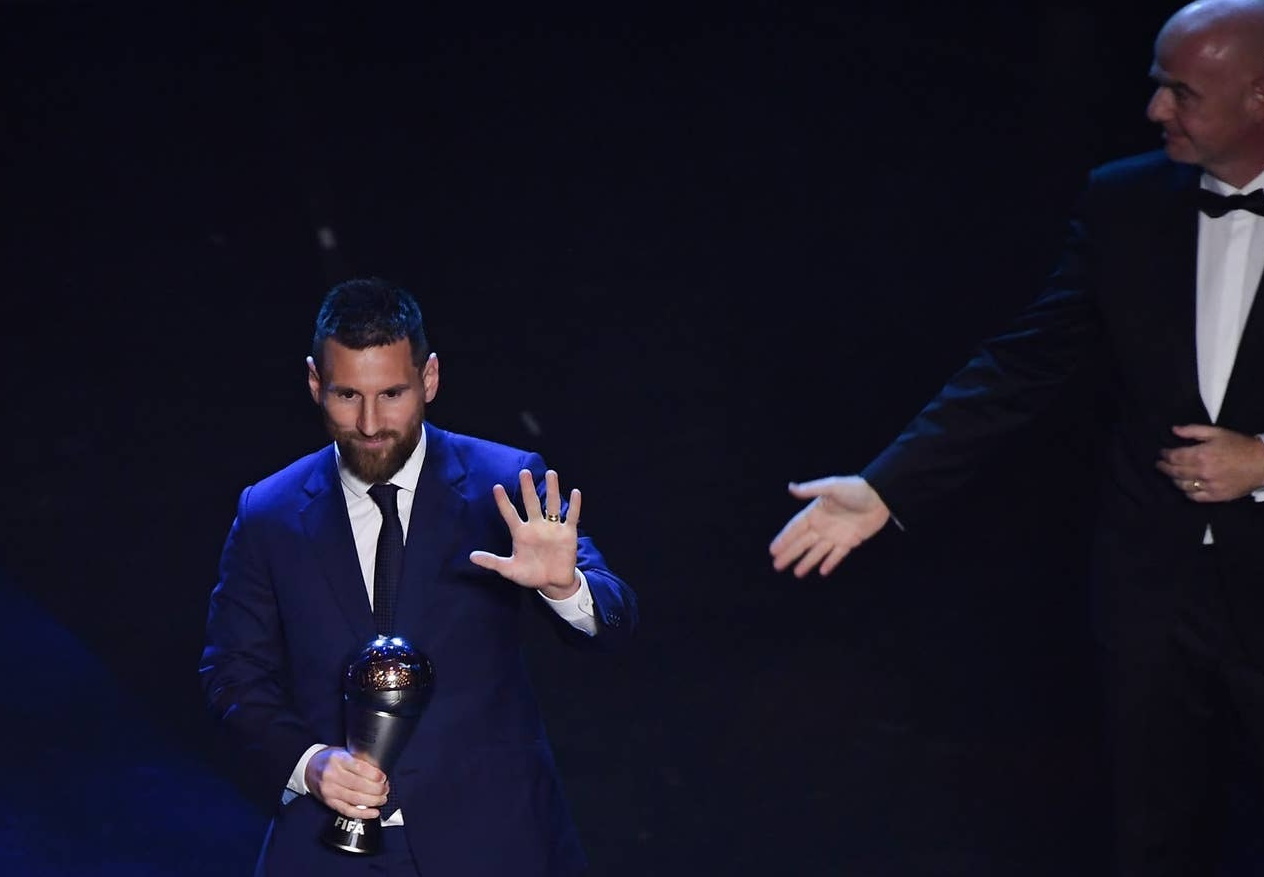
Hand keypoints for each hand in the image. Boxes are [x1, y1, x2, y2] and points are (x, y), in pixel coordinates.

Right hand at [304, 746, 388, 819]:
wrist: (309, 768)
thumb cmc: (329, 759)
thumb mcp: (343, 752)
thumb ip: (358, 759)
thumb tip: (379, 768)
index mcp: (337, 759)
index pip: (359, 768)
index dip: (374, 775)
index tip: (383, 777)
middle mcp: (332, 775)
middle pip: (359, 785)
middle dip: (377, 789)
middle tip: (385, 788)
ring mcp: (330, 790)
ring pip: (356, 799)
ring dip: (373, 801)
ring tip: (382, 798)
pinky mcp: (329, 802)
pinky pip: (348, 810)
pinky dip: (362, 813)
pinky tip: (374, 812)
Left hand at [470, 468, 580, 599]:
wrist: (553, 583)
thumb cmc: (530, 574)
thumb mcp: (509, 569)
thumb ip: (492, 561)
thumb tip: (471, 556)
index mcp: (521, 533)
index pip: (510, 514)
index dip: (503, 502)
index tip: (496, 487)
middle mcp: (536, 526)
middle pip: (532, 503)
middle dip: (528, 488)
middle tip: (524, 472)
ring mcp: (552, 528)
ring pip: (552, 505)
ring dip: (552, 489)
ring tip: (551, 473)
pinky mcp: (567, 534)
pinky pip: (571, 517)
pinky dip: (574, 505)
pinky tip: (575, 492)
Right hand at [769, 476, 890, 576]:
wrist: (881, 496)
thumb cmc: (856, 489)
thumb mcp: (832, 487)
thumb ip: (811, 489)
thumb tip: (790, 488)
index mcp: (816, 512)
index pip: (796, 528)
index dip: (784, 539)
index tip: (773, 550)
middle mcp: (823, 525)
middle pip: (803, 542)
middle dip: (790, 553)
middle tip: (777, 565)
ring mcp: (836, 534)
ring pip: (817, 551)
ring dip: (806, 562)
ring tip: (796, 573)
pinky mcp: (850, 541)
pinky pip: (837, 555)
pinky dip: (829, 563)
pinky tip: (821, 571)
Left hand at [1156, 424, 1263, 502]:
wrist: (1262, 463)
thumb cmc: (1240, 446)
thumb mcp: (1217, 432)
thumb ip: (1193, 431)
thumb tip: (1174, 430)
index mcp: (1201, 455)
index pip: (1174, 457)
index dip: (1164, 455)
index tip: (1161, 453)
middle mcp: (1202, 472)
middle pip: (1174, 472)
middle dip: (1164, 468)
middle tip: (1159, 465)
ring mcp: (1209, 486)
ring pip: (1182, 486)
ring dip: (1173, 480)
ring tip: (1171, 475)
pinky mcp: (1216, 496)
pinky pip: (1194, 497)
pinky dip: (1186, 492)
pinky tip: (1185, 487)